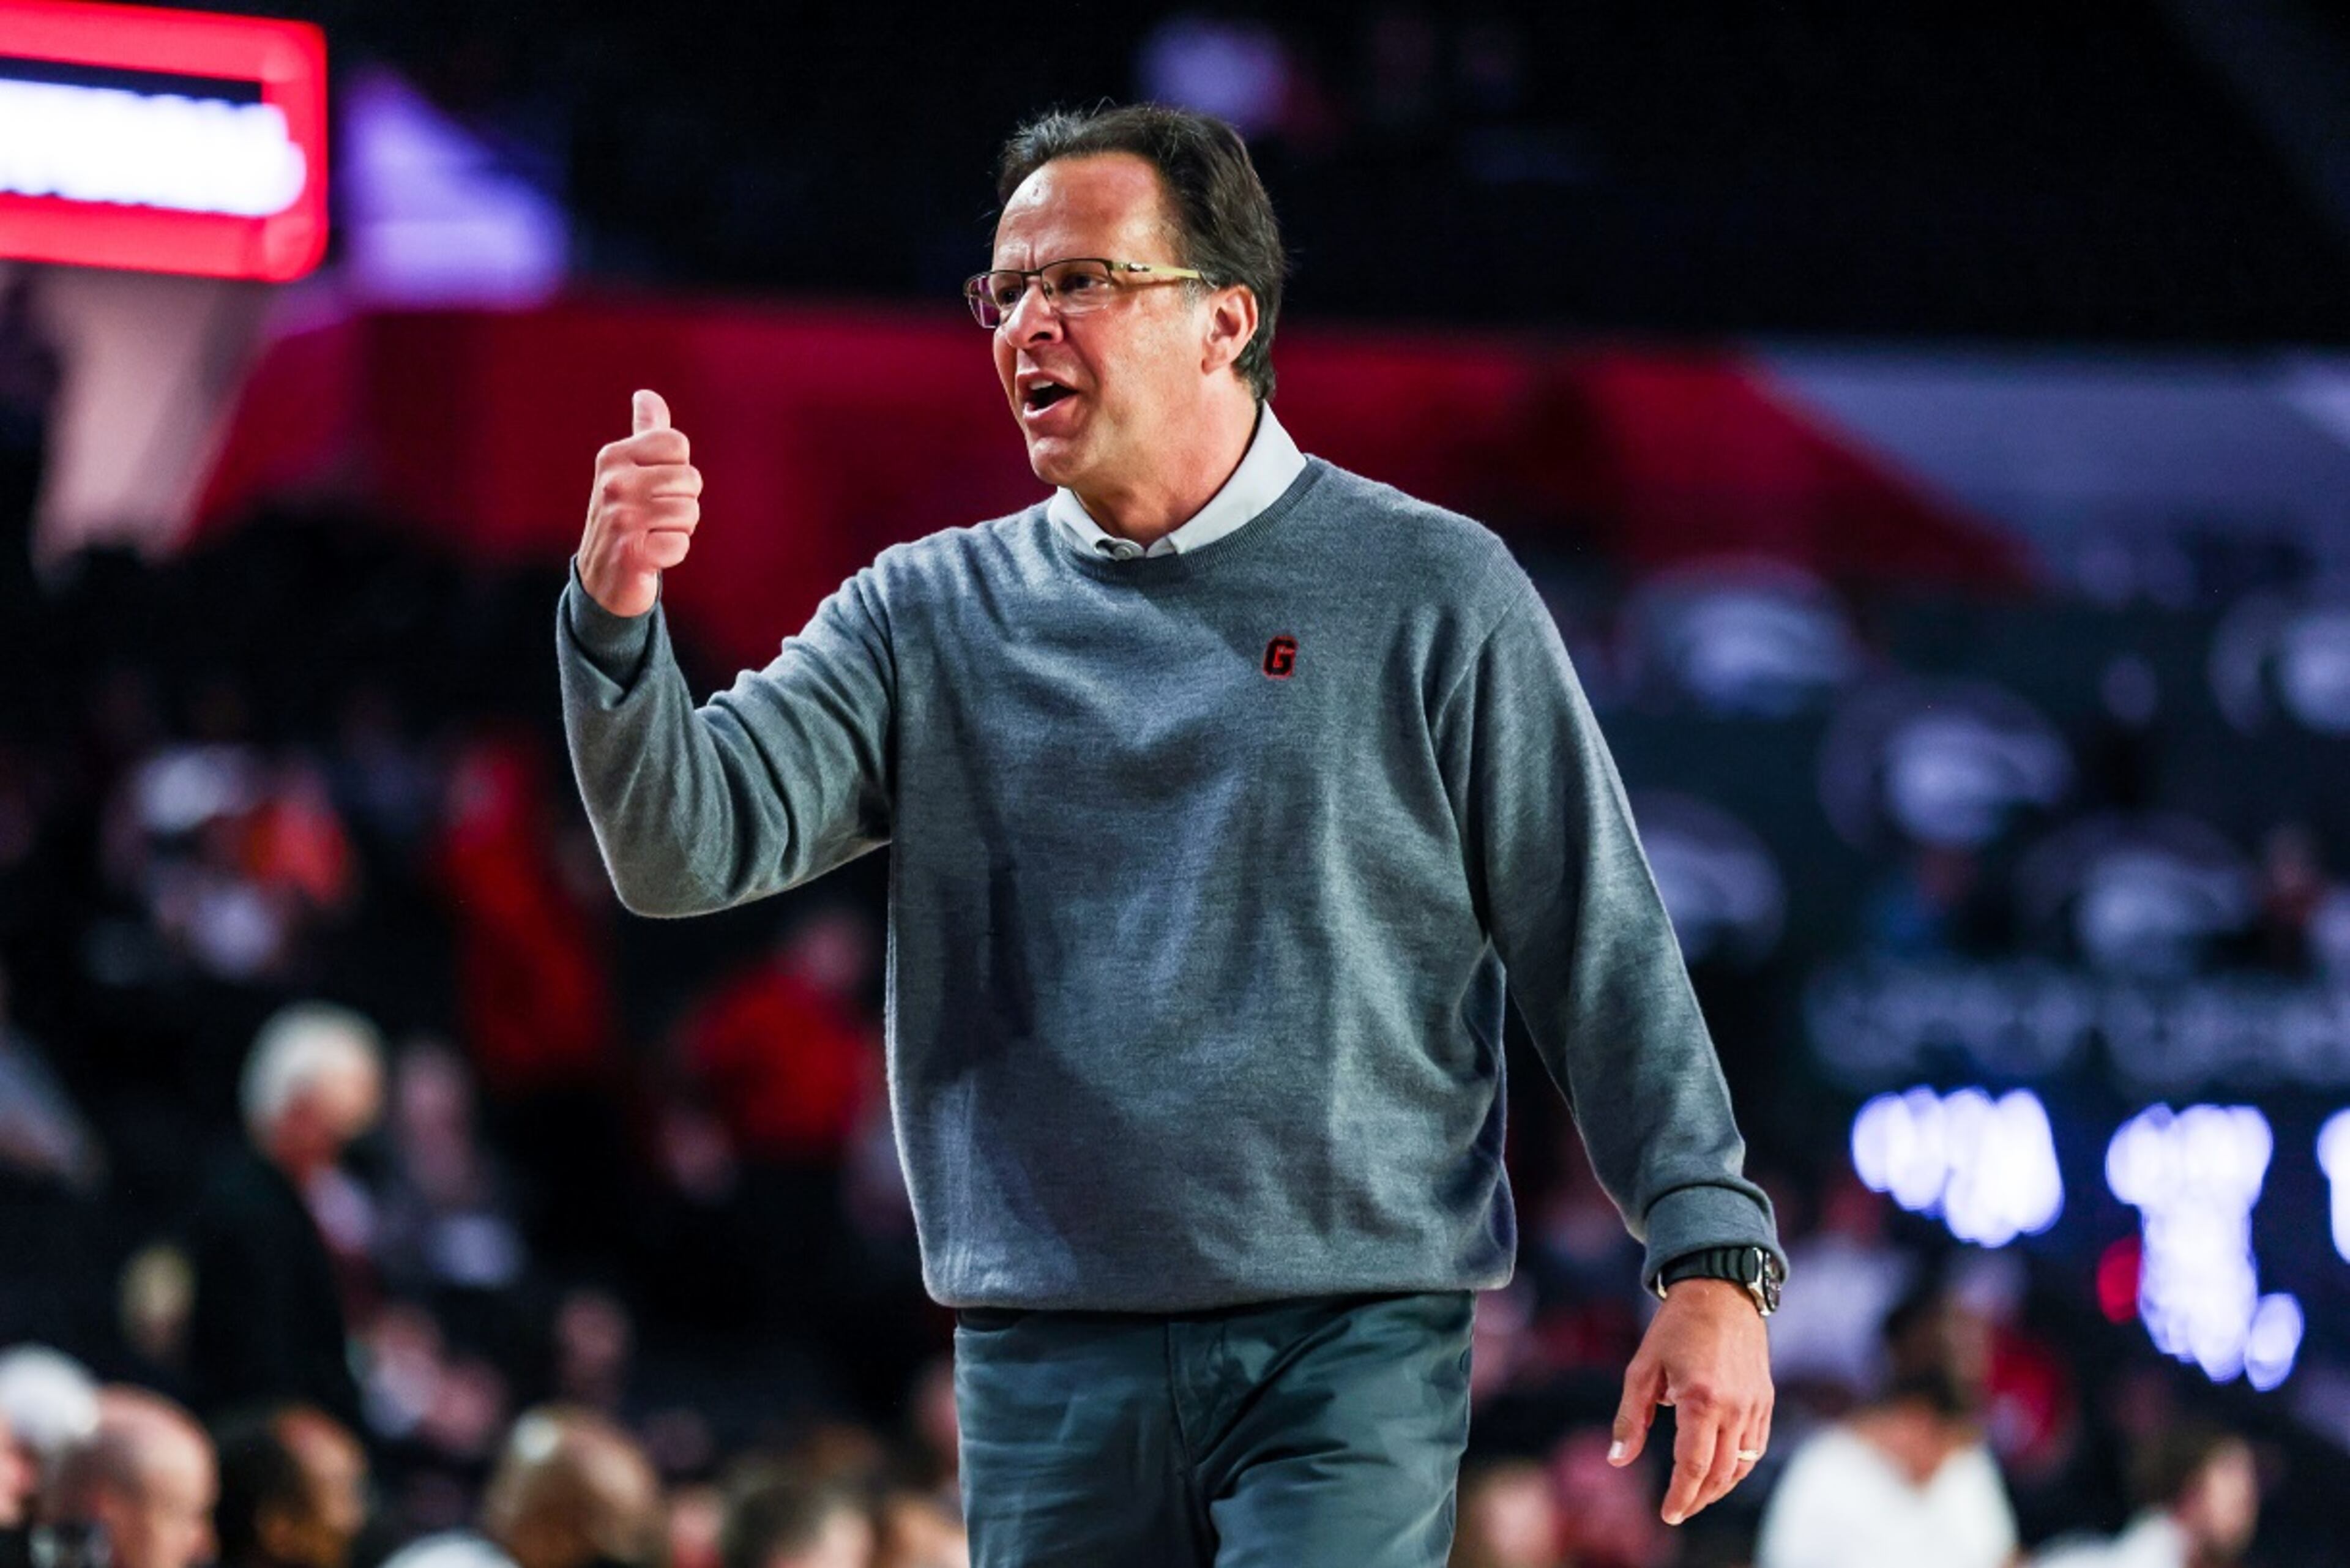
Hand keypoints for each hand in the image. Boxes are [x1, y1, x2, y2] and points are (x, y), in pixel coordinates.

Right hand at [577, 389, 702, 617]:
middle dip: (683, 503)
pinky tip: (649, 557)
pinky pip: (681, 545)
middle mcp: (612, 483)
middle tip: (655, 518)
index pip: (677, 444)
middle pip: (690, 479)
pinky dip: (672, 554)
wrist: (602, 578)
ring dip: (679, 530)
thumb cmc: (625, 517)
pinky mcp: (631, 553)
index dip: (678, 470)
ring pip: (690, 513)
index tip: (655, 487)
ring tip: (652, 535)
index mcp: (613, 457)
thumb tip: (647, 394)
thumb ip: (645, 434)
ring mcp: (620, 518)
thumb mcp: (629, 470)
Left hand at [1609, 1277, 1772, 1526]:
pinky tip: (1721, 1471)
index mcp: (1700, 1399)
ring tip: (1696, 1496)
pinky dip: (1739, 1466)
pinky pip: (1756, 1446)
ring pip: (1742, 1465)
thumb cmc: (1675, 1328)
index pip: (1693, 1465)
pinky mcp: (1764, 1399)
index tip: (1668, 1515)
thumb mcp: (1641, 1369)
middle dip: (1698, 1498)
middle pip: (1720, 1473)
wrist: (1720, 1292)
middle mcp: (1734, 1407)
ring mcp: (1754, 1405)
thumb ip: (1629, 1419)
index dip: (1681, 1495)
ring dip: (1719, 1488)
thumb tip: (1617, 1461)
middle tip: (1678, 1511)